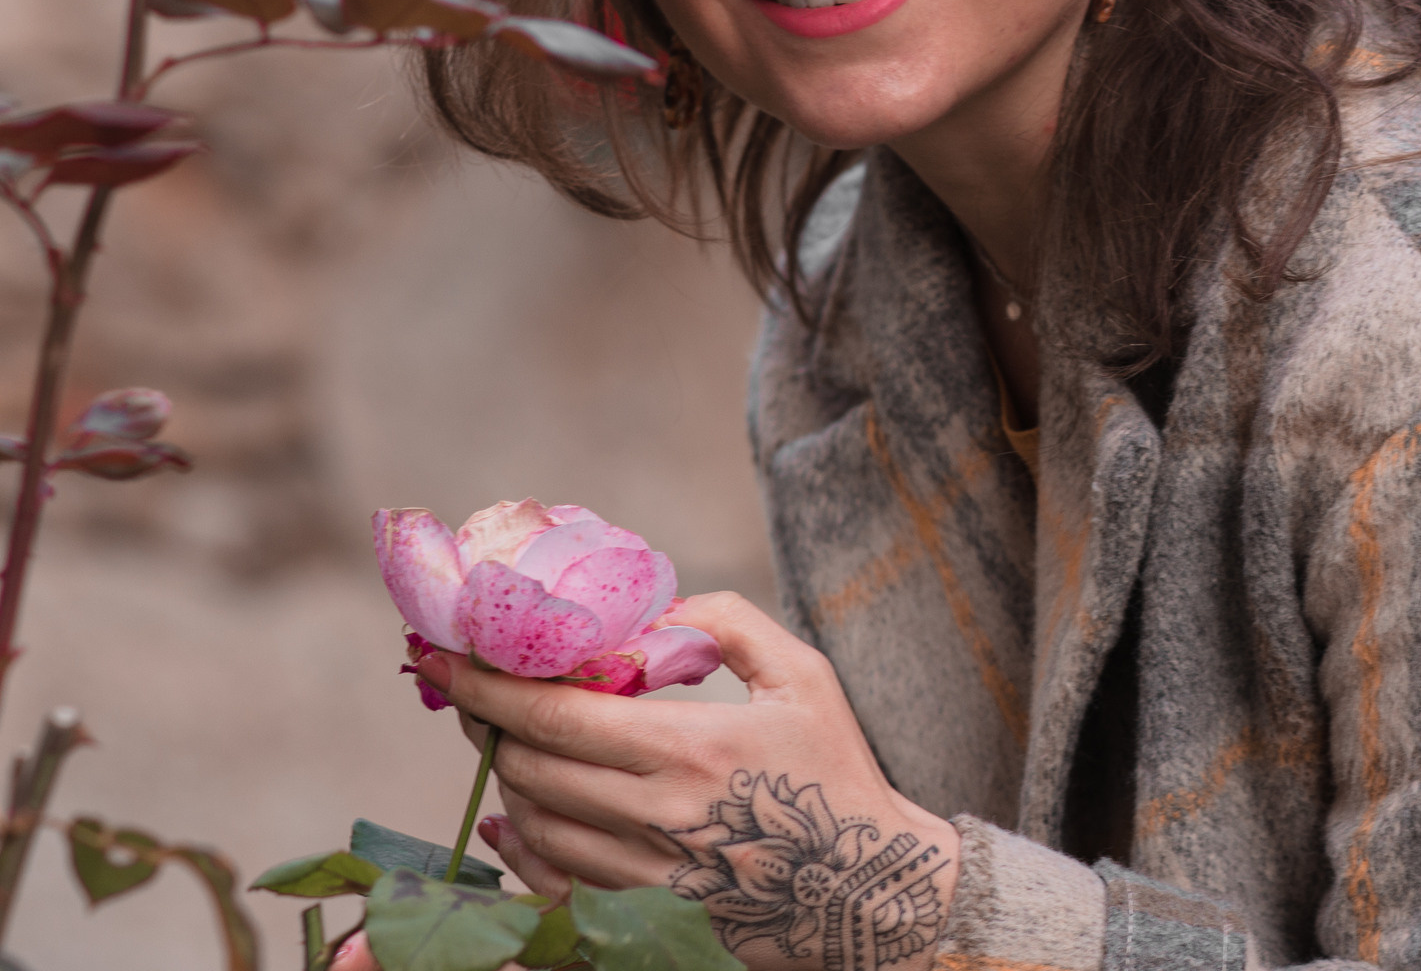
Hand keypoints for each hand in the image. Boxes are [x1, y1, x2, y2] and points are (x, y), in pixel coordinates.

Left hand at [418, 591, 957, 970]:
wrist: (870, 890)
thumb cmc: (837, 772)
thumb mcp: (804, 675)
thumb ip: (730, 623)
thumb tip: (655, 612)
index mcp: (692, 748)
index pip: (557, 714)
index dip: (488, 684)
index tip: (444, 657)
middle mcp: (658, 815)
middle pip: (530, 768)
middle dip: (488, 723)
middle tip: (474, 691)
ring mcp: (645, 873)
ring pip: (534, 823)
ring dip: (508, 777)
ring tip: (510, 741)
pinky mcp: (644, 914)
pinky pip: (553, 882)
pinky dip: (522, 846)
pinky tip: (515, 817)